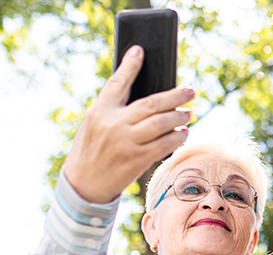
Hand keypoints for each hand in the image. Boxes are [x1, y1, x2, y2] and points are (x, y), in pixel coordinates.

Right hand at [63, 45, 194, 202]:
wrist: (83, 185)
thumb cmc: (92, 150)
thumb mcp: (94, 125)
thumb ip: (115, 110)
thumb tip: (148, 97)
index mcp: (99, 112)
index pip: (117, 83)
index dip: (130, 66)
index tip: (140, 50)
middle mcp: (113, 125)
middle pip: (151, 104)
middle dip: (174, 96)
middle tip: (189, 92)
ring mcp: (125, 143)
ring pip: (161, 124)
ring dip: (179, 118)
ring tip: (187, 114)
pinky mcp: (136, 160)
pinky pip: (164, 145)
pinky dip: (177, 138)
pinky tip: (183, 133)